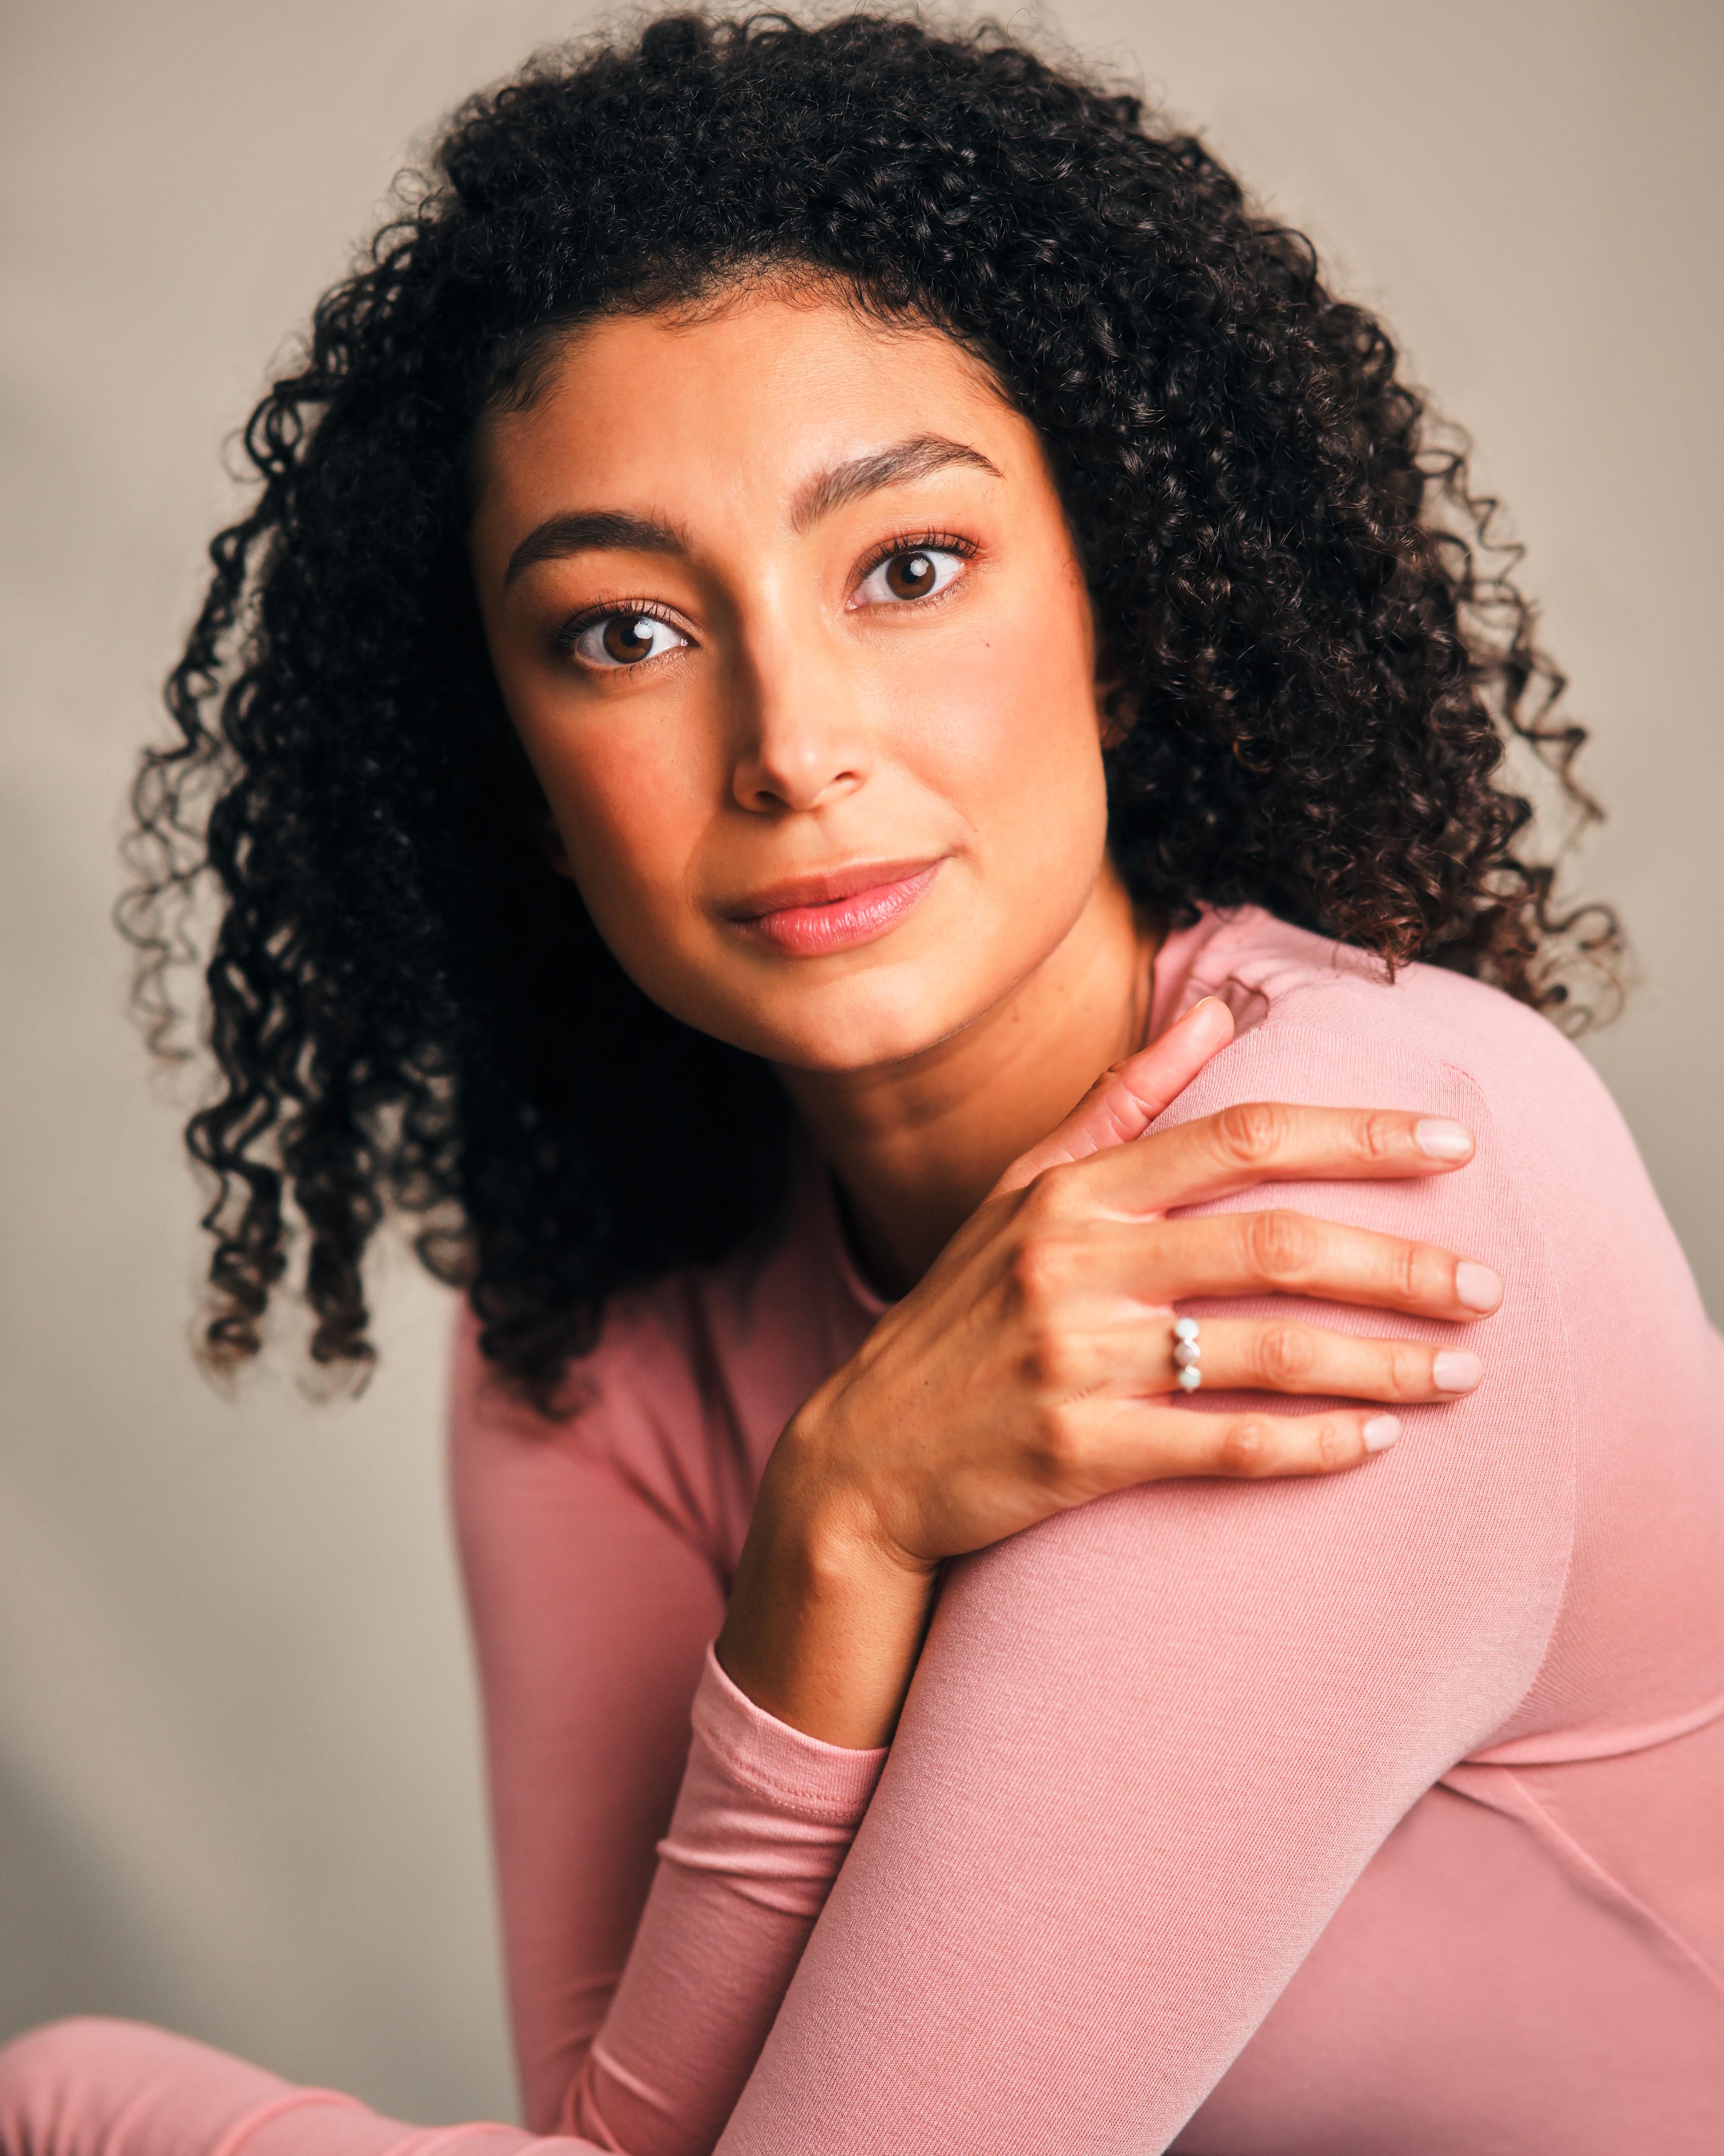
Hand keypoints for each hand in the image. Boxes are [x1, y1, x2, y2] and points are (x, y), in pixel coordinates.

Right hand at [717, 997, 1501, 1744]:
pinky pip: (1225, 1444)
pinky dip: (1311, 1443)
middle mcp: (1074, 1263)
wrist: (862, 1460)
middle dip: (1401, 1263)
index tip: (1452, 1147)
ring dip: (1382, 1362)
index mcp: (1071, 1190)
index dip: (1356, 1135)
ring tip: (1461, 1374)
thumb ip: (1121, 1101)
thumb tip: (1217, 1013)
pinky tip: (1374, 1443)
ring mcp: (1074, 1358)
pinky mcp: (1078, 1450)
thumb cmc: (961, 1318)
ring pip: (1266, 1350)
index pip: (1239, 1137)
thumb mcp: (1023, 1194)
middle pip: (1275, 1242)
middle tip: (1489, 1286)